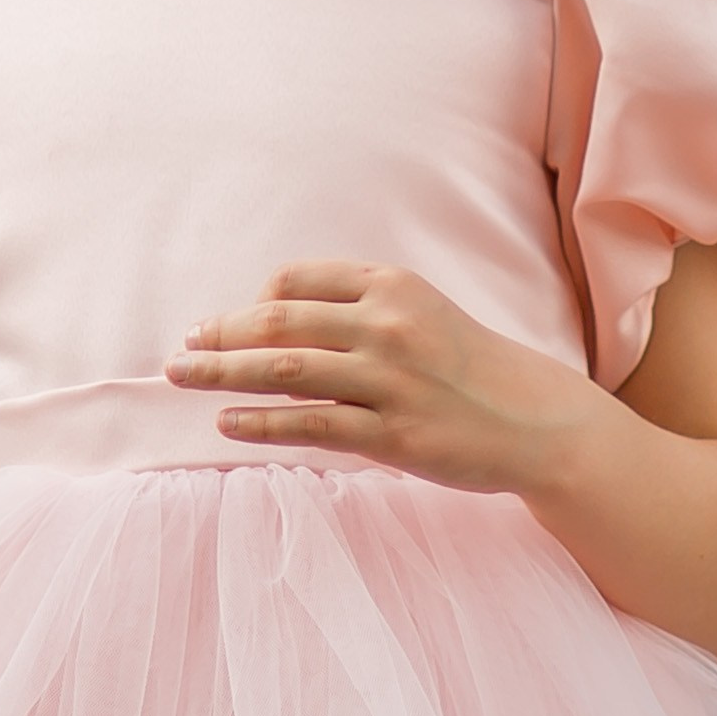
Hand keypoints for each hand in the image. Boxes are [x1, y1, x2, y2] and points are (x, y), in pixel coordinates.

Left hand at [166, 260, 603, 496]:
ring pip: (285, 371)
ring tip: (181, 377)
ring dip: (222, 373)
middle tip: (182, 348)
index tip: (226, 325)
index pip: (297, 280)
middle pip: (279, 321)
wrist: (535, 419)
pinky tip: (226, 423)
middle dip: (221, 334)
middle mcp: (387, 325)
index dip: (253, 302)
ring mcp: (389, 381)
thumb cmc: (467, 365)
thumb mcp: (419, 313)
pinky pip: (311, 425)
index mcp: (391, 286)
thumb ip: (358, 311)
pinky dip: (261, 422)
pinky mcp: (393, 435)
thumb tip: (275, 321)